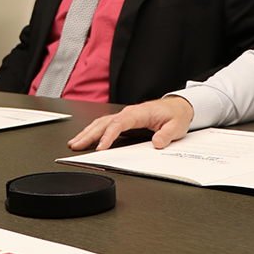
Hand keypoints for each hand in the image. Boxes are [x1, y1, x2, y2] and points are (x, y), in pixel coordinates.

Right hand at [68, 96, 194, 151]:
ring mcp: (125, 116)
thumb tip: (156, 143)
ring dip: (87, 133)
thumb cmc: (176, 115)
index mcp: (140, 112)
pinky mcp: (125, 120)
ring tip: (74, 143)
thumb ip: (166, 135)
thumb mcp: (177, 126)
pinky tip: (86, 138)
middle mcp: (129, 112)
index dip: (108, 136)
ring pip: (101, 123)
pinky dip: (94, 131)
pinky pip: (106, 125)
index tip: (100, 147)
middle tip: (76, 145)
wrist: (178, 106)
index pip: (119, 123)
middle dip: (89, 134)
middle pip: (104, 123)